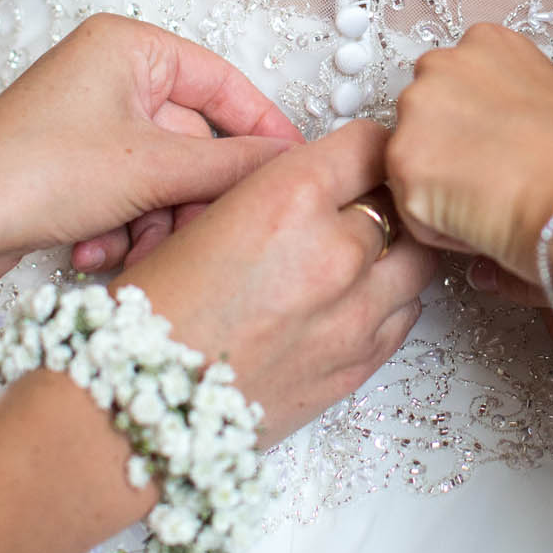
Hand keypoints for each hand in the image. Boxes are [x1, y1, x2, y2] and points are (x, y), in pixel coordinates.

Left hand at [0, 15, 303, 294]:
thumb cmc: (30, 174)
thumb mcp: (152, 171)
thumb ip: (234, 166)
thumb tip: (296, 163)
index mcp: (128, 45)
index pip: (224, 82)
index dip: (263, 129)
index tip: (297, 169)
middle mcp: (107, 71)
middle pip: (194, 139)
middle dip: (190, 196)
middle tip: (197, 231)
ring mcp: (86, 117)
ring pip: (163, 175)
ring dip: (153, 220)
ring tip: (129, 248)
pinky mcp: (68, 161)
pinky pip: (127, 193)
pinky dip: (120, 227)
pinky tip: (94, 252)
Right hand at [121, 122, 438, 446]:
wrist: (137, 408)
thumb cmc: (150, 314)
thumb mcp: (206, 217)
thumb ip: (274, 192)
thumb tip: (317, 183)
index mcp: (290, 199)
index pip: (370, 145)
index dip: (364, 147)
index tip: (359, 156)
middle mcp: (334, 253)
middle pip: (397, 202)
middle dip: (376, 198)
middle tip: (352, 205)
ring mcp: (355, 315)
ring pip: (416, 259)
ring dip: (391, 251)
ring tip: (354, 255)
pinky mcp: (357, 366)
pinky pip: (404, 314)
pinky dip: (387, 300)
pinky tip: (349, 300)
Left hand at [387, 23, 552, 279]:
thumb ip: (523, 102)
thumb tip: (527, 142)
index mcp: (486, 44)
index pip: (459, 83)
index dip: (478, 123)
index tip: (503, 146)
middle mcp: (442, 64)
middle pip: (425, 117)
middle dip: (449, 149)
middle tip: (493, 181)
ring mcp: (416, 111)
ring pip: (415, 163)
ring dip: (442, 189)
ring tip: (492, 205)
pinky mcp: (402, 161)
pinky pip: (412, 208)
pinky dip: (439, 227)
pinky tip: (481, 224)